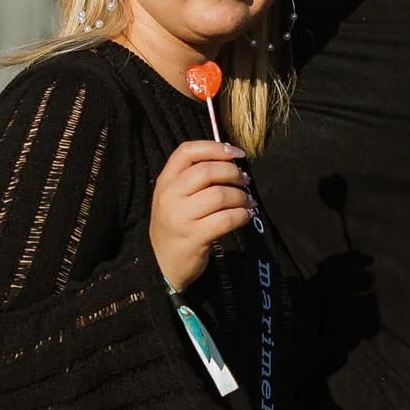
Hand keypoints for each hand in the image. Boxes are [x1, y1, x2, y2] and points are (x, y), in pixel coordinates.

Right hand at [150, 140, 252, 291]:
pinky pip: (226, 219)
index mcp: (165, 180)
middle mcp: (170, 195)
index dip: (216, 148)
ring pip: (220, 195)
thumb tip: (232, 161)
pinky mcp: (195, 236)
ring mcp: (181, 217)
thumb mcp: (175, 196)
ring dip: (241, 197)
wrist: (162, 262)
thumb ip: (194, 177)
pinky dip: (242, 215)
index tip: (237, 154)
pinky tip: (245, 216)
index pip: (188, 151)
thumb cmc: (176, 224)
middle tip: (245, 181)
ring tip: (247, 201)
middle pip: (208, 171)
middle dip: (233, 174)